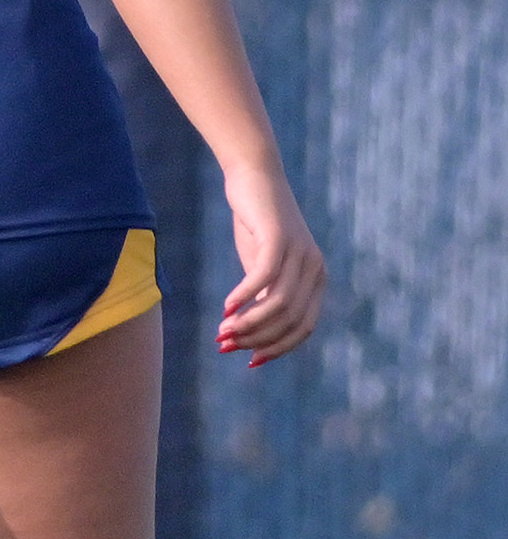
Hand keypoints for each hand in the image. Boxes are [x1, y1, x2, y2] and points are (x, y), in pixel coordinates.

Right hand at [217, 167, 323, 364]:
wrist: (254, 178)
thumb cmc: (256, 223)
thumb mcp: (262, 264)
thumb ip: (263, 294)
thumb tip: (249, 331)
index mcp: (316, 279)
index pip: (304, 328)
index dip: (278, 348)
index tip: (249, 360)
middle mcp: (315, 269)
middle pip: (290, 320)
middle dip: (257, 339)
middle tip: (225, 344)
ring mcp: (300, 254)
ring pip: (278, 303)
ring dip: (248, 323)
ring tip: (223, 331)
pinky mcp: (279, 239)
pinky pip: (263, 278)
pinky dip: (243, 296)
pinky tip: (226, 306)